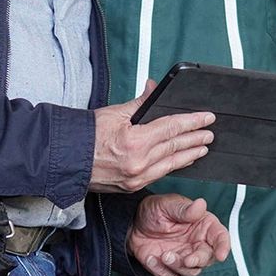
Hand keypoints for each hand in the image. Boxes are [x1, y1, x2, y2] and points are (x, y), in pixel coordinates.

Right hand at [90, 91, 214, 192]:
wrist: (66, 159)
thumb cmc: (85, 136)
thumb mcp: (114, 113)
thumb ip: (140, 103)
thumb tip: (155, 89)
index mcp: (135, 142)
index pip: (172, 128)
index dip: (192, 122)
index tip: (206, 118)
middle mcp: (138, 163)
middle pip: (175, 147)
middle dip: (195, 139)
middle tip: (210, 133)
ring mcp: (136, 178)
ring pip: (171, 165)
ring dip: (189, 155)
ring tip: (202, 148)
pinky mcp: (132, 187)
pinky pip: (159, 175)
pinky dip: (173, 166)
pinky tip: (181, 161)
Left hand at [129, 193, 230, 275]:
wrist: (132, 225)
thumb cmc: (153, 211)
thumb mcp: (167, 205)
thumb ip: (184, 208)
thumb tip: (200, 204)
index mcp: (203, 225)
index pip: (220, 236)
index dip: (224, 246)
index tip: (221, 254)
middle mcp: (197, 243)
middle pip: (208, 259)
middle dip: (198, 261)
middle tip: (186, 259)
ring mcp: (185, 257)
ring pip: (191, 271)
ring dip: (178, 266)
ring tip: (163, 255)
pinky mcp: (172, 269)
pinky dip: (162, 271)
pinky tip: (151, 258)